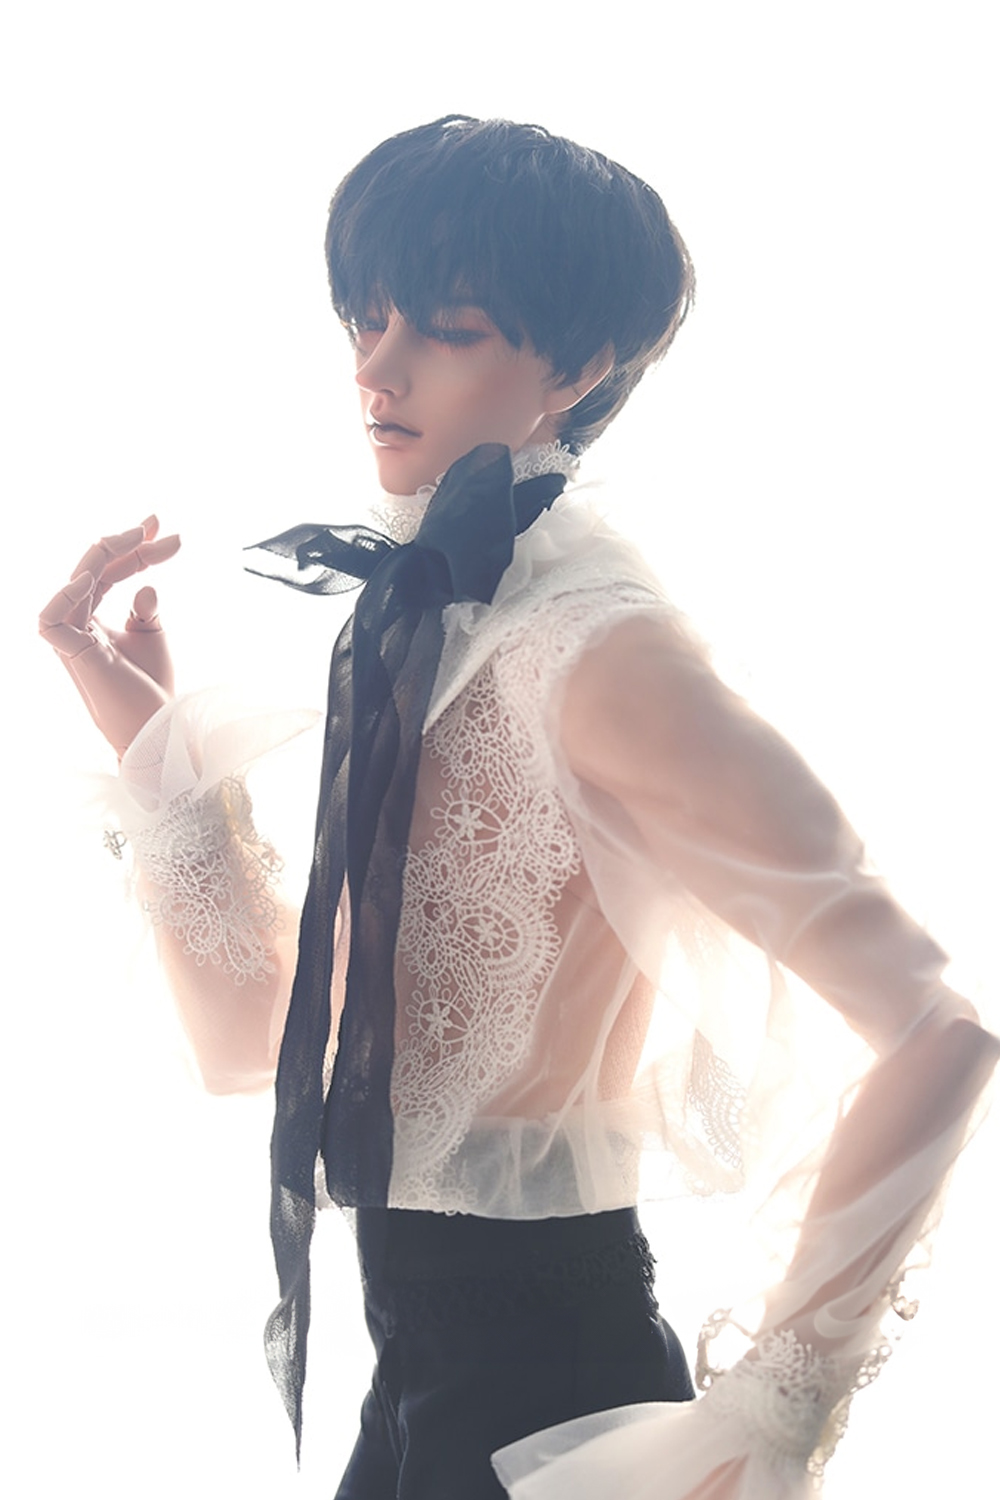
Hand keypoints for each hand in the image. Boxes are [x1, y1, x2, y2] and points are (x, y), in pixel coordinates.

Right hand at [39, 516, 181, 755]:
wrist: (158, 727)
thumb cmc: (152, 688)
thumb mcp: (152, 634)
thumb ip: (147, 604)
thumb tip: (148, 581)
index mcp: (92, 617)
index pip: (107, 571)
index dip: (133, 548)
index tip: (164, 529)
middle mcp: (78, 623)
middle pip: (94, 568)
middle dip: (127, 544)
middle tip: (159, 528)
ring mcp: (72, 638)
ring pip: (76, 581)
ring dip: (104, 556)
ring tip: (138, 540)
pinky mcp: (73, 655)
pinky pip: (51, 619)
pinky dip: (66, 596)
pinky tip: (92, 579)